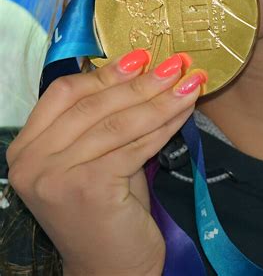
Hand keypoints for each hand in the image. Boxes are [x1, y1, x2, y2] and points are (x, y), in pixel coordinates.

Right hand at [6, 49, 206, 275]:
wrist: (110, 272)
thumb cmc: (106, 208)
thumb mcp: (95, 156)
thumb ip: (103, 117)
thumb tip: (141, 65)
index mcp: (27, 147)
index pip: (64, 93)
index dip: (105, 72)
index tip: (142, 55)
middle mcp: (31, 162)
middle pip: (93, 105)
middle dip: (140, 81)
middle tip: (175, 62)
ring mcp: (55, 177)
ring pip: (117, 123)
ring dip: (159, 98)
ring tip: (189, 81)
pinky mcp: (87, 189)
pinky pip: (135, 145)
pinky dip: (164, 124)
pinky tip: (185, 109)